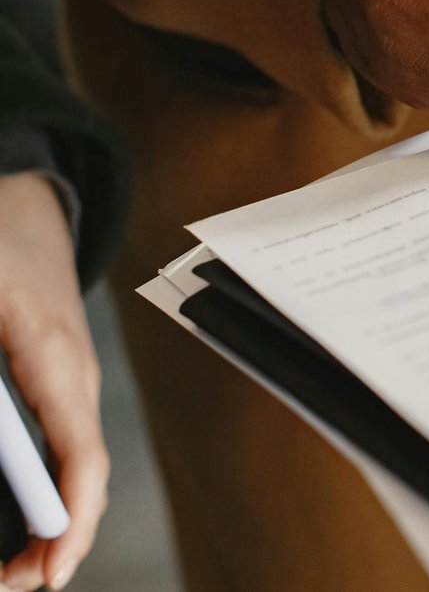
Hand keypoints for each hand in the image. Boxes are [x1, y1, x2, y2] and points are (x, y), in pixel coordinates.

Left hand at [0, 173, 105, 590]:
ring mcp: (70, 379)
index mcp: (52, 353)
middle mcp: (73, 374)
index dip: (68, 513)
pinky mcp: (55, 382)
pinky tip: (22, 528)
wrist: (26, 204)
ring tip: (17, 574)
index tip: (49, 565)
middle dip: (60, 540)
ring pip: (76, 466)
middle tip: (19, 587)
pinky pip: (63, 449)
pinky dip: (50, 495)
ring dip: (55, 525)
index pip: (78, 448)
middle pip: (83, 471)